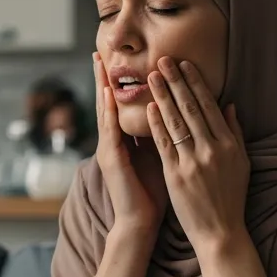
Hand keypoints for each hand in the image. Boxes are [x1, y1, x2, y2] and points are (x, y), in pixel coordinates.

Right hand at [92, 52, 167, 237]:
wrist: (140, 223)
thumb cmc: (153, 194)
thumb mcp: (161, 158)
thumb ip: (164, 137)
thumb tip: (177, 117)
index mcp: (126, 141)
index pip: (122, 106)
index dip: (120, 84)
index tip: (119, 61)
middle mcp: (113, 142)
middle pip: (108, 103)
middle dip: (104, 77)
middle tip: (99, 52)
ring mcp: (109, 149)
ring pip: (105, 110)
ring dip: (102, 86)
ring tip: (99, 64)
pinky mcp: (111, 159)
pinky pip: (111, 129)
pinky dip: (110, 110)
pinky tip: (110, 94)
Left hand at [144, 57, 250, 252]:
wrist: (220, 231)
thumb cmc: (231, 197)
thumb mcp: (242, 163)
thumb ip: (234, 133)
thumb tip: (230, 105)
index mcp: (229, 144)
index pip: (209, 106)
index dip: (196, 83)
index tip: (185, 64)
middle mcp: (212, 149)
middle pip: (191, 108)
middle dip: (176, 81)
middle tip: (163, 60)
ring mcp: (193, 162)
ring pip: (176, 122)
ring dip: (162, 96)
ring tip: (152, 76)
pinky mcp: (176, 175)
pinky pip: (164, 144)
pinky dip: (156, 124)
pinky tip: (149, 108)